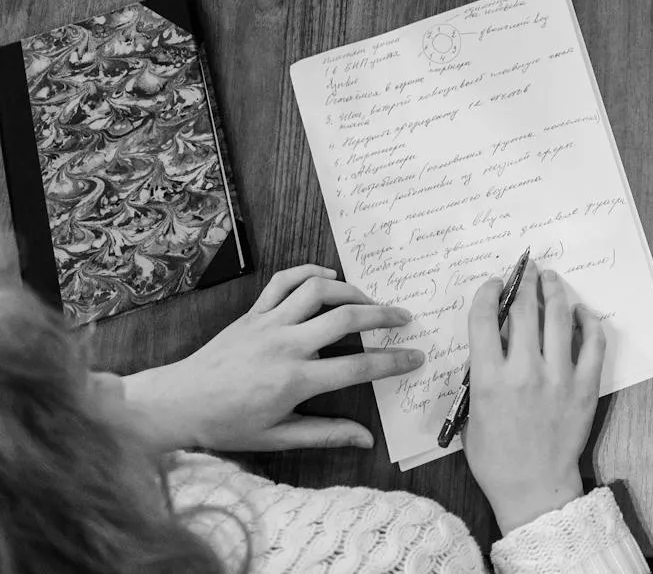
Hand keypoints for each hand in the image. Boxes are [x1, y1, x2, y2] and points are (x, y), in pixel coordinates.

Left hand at [118, 264, 422, 452]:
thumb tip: (367, 440)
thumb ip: (326, 433)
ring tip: (369, 301)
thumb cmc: (226, 425)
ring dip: (351, 290)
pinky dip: (310, 272)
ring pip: (319, 290)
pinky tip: (329, 277)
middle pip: (346, 318)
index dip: (393, 362)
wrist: (175, 404)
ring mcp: (268, 324)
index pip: (357, 367)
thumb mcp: (277, 436)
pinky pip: (284, 281)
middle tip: (404, 318)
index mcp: (295, 381)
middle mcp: (285, 346)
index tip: (416, 357)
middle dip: (383, 316)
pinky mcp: (252, 312)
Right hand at [465, 263, 604, 533]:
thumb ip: (479, 375)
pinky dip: (587, 321)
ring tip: (551, 279)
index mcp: (489, 380)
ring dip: (554, 291)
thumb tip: (492, 341)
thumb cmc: (496, 457)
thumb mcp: (470, 414)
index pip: (485, 319)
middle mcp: (524, 372)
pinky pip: (592, 343)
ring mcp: (558, 377)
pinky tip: (581, 312)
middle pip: (524, 310)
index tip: (493, 285)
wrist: (533, 486)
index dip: (488, 293)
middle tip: (526, 270)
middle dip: (524, 282)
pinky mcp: (585, 386)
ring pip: (559, 317)